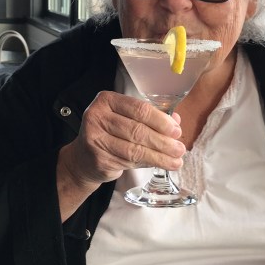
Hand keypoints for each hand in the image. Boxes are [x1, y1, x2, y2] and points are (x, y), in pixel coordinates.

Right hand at [57, 91, 184, 218]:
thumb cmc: (110, 134)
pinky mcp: (98, 159)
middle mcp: (97, 116)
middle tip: (179, 148)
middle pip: (137, 130)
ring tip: (176, 160)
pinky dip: (148, 163)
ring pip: (135, 149)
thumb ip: (150, 118)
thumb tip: (176, 121)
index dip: (161, 121)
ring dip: (159, 156)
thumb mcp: (127, 119)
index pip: (139, 109)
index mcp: (107, 100)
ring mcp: (95, 138)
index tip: (176, 131)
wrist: (84, 158)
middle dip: (163, 141)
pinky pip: (129, 162)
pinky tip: (161, 164)